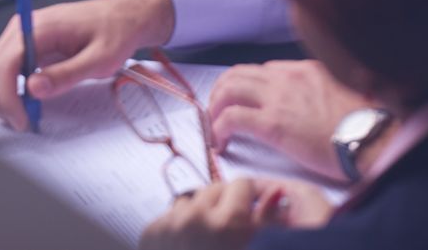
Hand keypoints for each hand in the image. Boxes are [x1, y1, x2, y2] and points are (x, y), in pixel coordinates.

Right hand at [0, 0, 175, 135]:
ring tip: (11, 121)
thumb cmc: (113, 31)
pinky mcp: (28, 45)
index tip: (19, 118)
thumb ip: (67, 74)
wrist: (122, 16)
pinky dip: (5, 90)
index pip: (7, 62)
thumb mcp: (99, 58)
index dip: (7, 95)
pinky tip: (13, 107)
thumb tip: (35, 88)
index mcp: (40, 26)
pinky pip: (7, 69)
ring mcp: (24, 35)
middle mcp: (25, 27)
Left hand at [139, 177, 329, 249]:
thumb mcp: (255, 248)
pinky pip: (169, 216)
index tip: (253, 207)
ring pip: (191, 201)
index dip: (251, 196)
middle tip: (231, 228)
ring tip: (207, 241)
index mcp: (229, 224)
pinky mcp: (150, 233)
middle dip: (225, 203)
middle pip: (215, 188)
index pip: (242, 184)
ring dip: (200, 213)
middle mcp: (197, 217)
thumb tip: (277, 194)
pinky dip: (178, 226)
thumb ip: (267, 223)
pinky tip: (186, 248)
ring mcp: (170, 223)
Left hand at [205, 60, 373, 181]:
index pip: (263, 70)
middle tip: (219, 112)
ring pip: (228, 89)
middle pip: (237, 74)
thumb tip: (313, 105)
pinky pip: (231, 118)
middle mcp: (287, 78)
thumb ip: (321, 92)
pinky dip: (218, 128)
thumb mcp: (342, 95)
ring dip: (215, 107)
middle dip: (222, 92)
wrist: (375, 137)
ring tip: (215, 126)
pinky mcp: (272, 123)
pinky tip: (220, 141)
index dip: (247, 86)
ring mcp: (278, 98)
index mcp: (305, 70)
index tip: (244, 102)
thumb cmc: (367, 124)